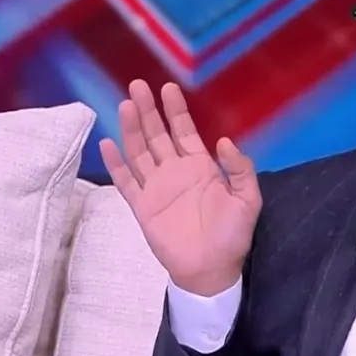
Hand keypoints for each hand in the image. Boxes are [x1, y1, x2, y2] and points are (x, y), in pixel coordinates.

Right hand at [100, 80, 260, 294]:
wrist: (211, 269)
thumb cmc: (232, 235)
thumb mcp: (248, 199)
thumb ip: (241, 169)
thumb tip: (224, 141)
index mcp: (200, 167)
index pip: (184, 130)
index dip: (176, 109)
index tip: (167, 87)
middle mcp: (175, 171)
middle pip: (156, 134)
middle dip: (148, 110)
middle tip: (137, 86)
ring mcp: (156, 187)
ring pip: (139, 151)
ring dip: (132, 129)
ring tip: (125, 105)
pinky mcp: (142, 206)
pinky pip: (126, 181)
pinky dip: (116, 164)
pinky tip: (108, 143)